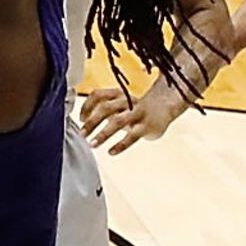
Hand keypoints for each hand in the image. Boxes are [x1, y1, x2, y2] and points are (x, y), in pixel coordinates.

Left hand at [78, 78, 192, 152]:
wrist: (164, 107)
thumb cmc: (136, 108)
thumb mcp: (120, 104)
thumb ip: (104, 109)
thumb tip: (82, 121)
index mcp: (118, 94)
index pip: (98, 95)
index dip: (87, 106)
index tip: (80, 118)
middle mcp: (127, 102)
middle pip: (105, 108)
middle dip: (92, 122)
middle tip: (82, 134)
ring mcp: (137, 113)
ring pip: (118, 121)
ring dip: (103, 134)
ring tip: (93, 144)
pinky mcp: (146, 126)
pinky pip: (132, 136)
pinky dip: (120, 145)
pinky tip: (111, 151)